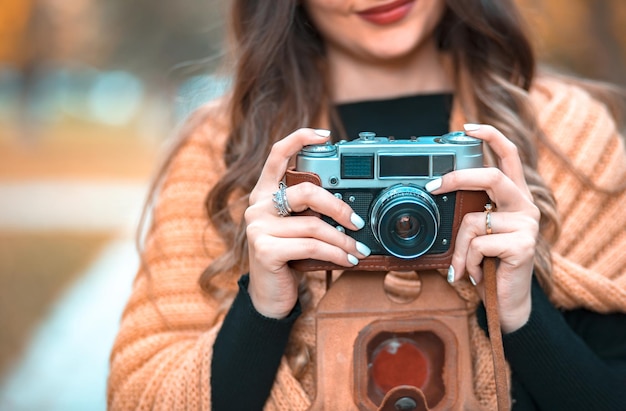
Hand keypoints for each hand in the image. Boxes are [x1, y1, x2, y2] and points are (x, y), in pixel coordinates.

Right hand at [245, 128, 369, 318]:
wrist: (270, 296)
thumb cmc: (288, 258)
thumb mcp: (297, 228)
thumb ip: (309, 211)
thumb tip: (348, 204)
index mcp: (265, 194)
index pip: (277, 155)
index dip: (299, 139)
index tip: (325, 136)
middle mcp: (258, 206)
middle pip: (305, 191)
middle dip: (338, 207)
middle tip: (356, 221)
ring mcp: (258, 227)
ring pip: (314, 225)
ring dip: (343, 240)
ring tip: (358, 249)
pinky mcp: (265, 249)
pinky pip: (311, 246)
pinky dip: (336, 254)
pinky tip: (347, 260)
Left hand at [427, 124, 539, 332]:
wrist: (505, 301)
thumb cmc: (487, 263)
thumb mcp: (477, 231)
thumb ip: (470, 210)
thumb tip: (438, 190)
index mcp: (514, 197)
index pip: (509, 155)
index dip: (490, 137)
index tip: (467, 127)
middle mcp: (525, 205)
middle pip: (491, 177)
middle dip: (458, 178)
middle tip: (433, 186)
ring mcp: (527, 225)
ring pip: (473, 221)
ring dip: (458, 248)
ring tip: (462, 265)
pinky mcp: (523, 245)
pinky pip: (477, 245)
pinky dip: (465, 262)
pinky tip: (473, 273)